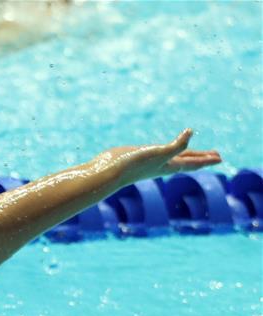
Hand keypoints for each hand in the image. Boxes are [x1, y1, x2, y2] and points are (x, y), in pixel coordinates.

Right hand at [98, 129, 221, 185]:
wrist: (109, 171)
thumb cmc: (134, 164)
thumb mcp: (159, 153)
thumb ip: (177, 145)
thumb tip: (191, 132)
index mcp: (169, 166)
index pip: (193, 163)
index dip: (207, 160)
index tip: (220, 158)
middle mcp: (162, 164)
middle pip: (187, 161)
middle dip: (201, 158)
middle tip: (215, 156)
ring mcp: (151, 161)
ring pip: (174, 157)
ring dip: (186, 155)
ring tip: (193, 153)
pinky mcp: (140, 155)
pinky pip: (160, 152)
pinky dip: (167, 148)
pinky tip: (164, 147)